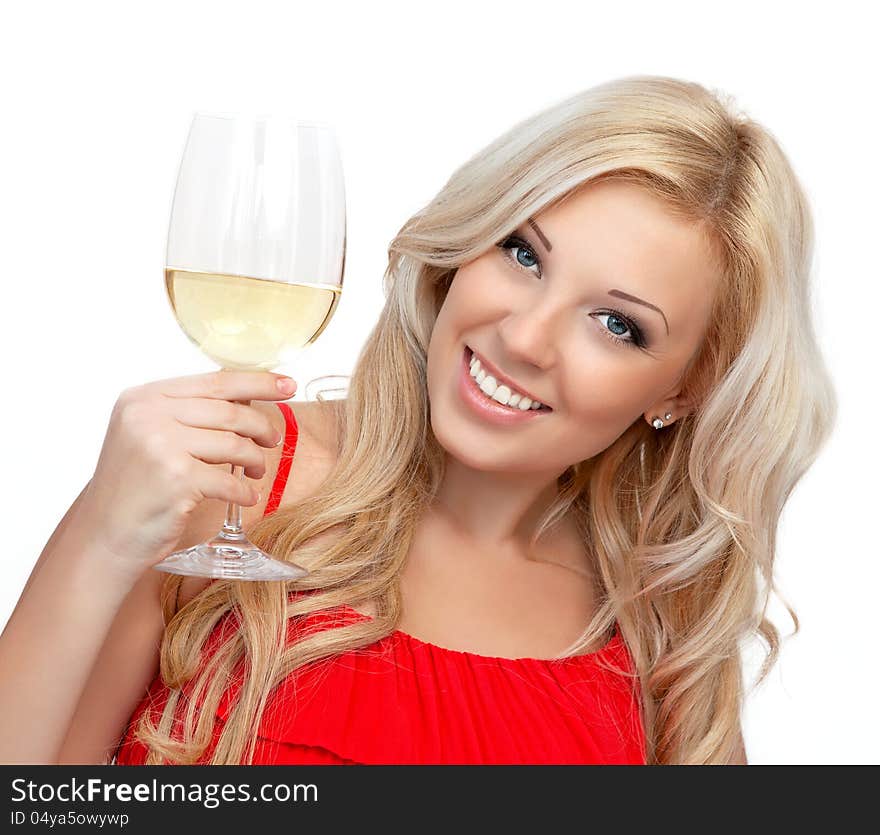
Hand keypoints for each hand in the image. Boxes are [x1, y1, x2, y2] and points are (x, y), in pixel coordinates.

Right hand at [78, 369, 296, 575]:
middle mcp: (149, 415)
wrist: (105, 534)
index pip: (215, 381)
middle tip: (272, 440)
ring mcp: (161, 446)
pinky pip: (229, 480)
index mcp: (145, 397)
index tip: (288, 384)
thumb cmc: (137, 485)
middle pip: (230, 412)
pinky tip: (245, 495)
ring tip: (256, 470)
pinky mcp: (175, 479)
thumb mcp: (150, 434)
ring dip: (255, 459)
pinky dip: (244, 490)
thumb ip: (189, 412)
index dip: (258, 382)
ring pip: (235, 444)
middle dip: (261, 427)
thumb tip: (248, 396)